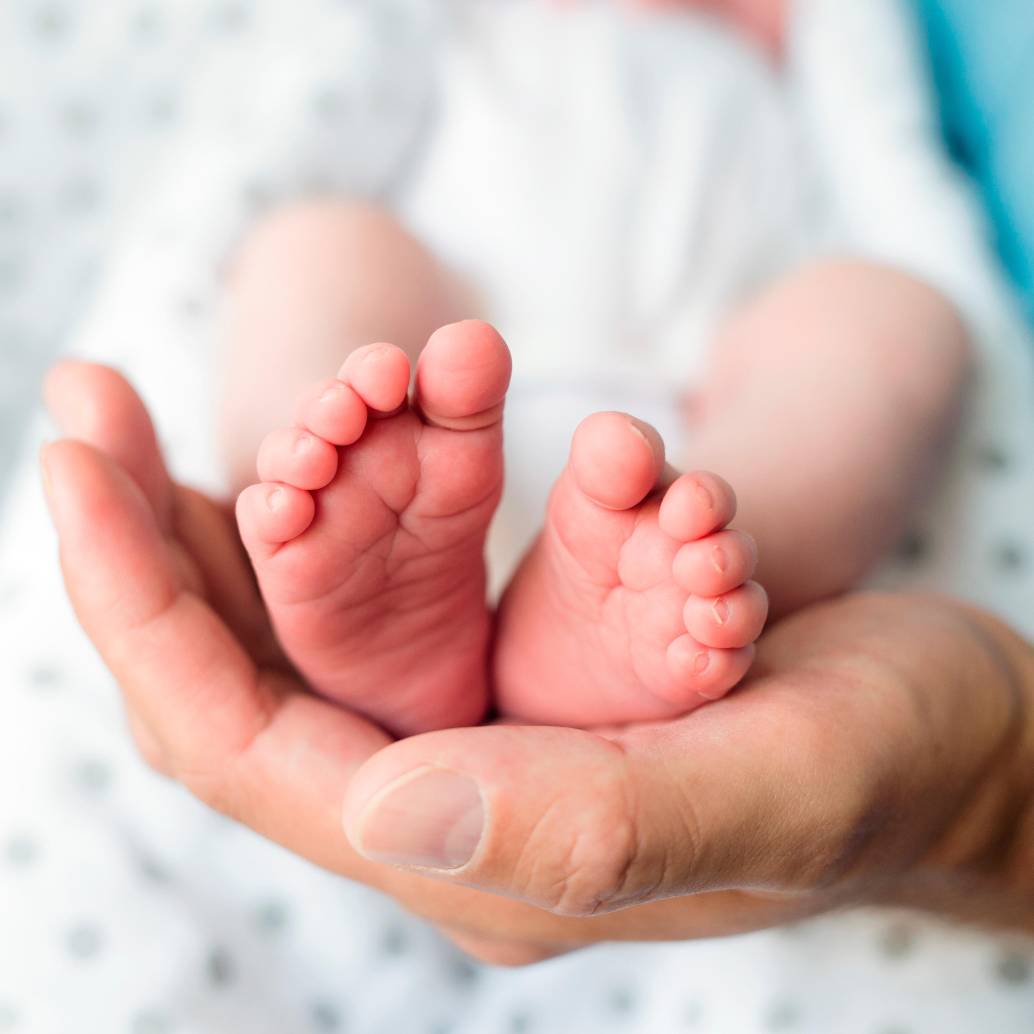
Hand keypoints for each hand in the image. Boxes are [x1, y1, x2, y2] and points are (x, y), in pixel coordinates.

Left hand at [42, 363, 1033, 963]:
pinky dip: (301, 517)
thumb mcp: (777, 781)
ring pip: (285, 640)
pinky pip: (361, 605)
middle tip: (82, 403)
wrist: (955, 745)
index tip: (76, 461)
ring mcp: (478, 741)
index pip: (244, 741)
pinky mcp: (515, 681)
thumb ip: (596, 821)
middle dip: (138, 548)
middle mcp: (455, 805)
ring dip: (205, 521)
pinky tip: (276, 450)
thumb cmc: (893, 764)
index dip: (141, 607)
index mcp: (487, 851)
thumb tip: (380, 813)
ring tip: (132, 416)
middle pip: (232, 685)